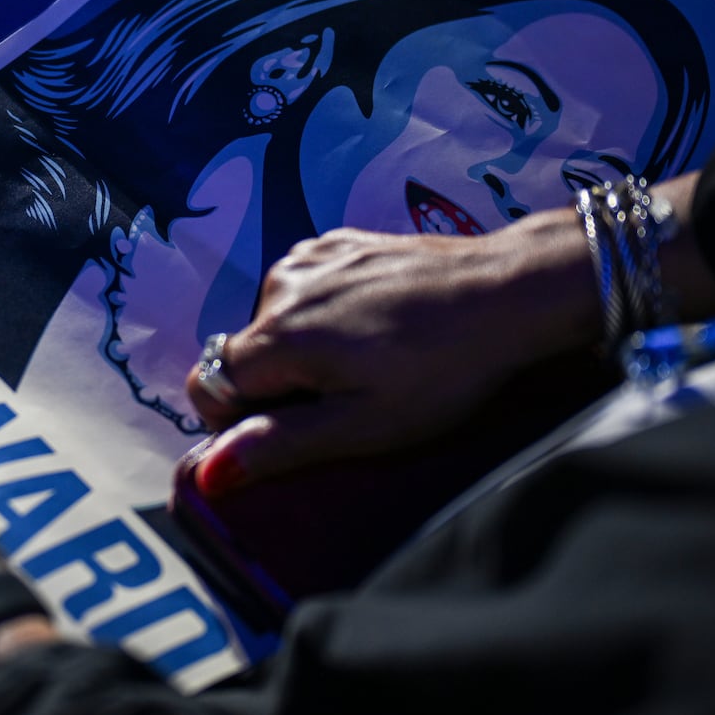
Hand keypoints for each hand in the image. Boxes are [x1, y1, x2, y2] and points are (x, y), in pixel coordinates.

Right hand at [183, 207, 603, 494]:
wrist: (508, 291)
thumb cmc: (441, 370)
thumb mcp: (363, 426)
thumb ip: (279, 446)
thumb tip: (205, 474)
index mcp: (277, 336)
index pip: (208, 387)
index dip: (241, 421)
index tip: (297, 429)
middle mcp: (279, 286)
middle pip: (245, 355)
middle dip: (279, 385)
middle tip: (351, 398)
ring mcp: (310, 256)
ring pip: (275, 322)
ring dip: (305, 348)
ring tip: (372, 360)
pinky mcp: (339, 241)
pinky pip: (305, 288)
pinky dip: (327, 311)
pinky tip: (378, 324)